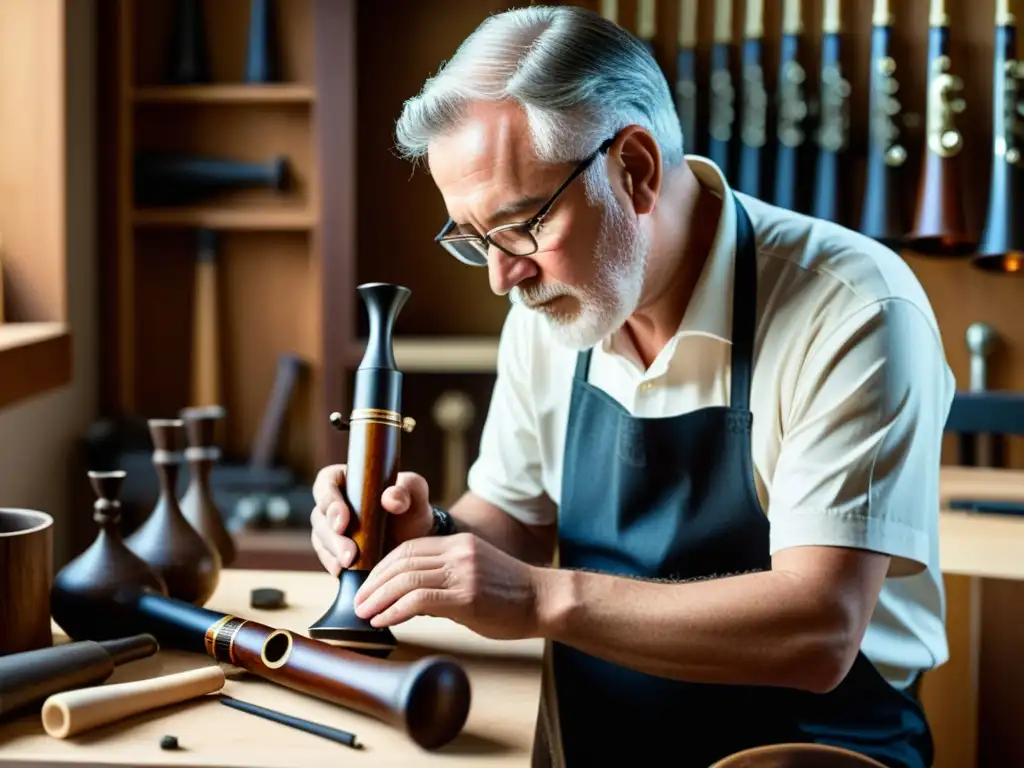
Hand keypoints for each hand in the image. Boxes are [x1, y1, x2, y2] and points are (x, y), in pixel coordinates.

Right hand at [309, 464, 434, 576]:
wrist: (417, 537)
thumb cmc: (412, 506)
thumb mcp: (414, 493)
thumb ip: (405, 491)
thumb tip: (391, 498)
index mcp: (347, 479)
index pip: (327, 482)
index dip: (329, 500)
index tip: (343, 519)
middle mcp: (334, 502)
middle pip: (320, 515)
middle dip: (333, 536)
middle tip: (349, 553)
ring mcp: (330, 527)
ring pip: (321, 538)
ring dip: (333, 552)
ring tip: (350, 564)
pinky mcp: (334, 550)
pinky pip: (326, 557)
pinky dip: (333, 564)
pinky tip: (343, 572)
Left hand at [352, 532, 543, 640]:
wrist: (545, 600)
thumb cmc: (511, 595)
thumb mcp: (473, 576)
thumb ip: (442, 582)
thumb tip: (409, 601)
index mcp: (458, 544)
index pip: (408, 548)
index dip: (382, 567)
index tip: (367, 586)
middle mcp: (458, 552)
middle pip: (401, 560)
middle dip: (373, 582)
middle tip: (357, 601)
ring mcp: (463, 572)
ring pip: (406, 578)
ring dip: (378, 597)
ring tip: (363, 613)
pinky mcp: (467, 595)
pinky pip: (419, 599)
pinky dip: (395, 610)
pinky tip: (383, 621)